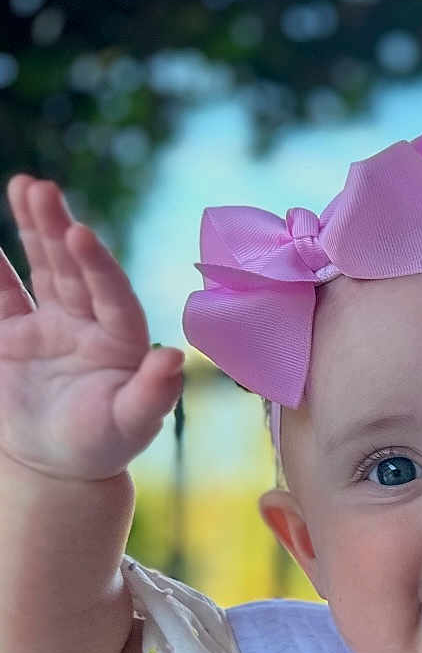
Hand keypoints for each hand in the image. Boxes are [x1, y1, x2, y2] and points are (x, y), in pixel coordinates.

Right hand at [0, 176, 182, 480]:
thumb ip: (153, 394)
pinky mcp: (16, 335)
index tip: (80, 233)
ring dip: (33, 229)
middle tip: (41, 188)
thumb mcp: (131, 425)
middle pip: (73, 269)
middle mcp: (90, 322)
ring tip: (25, 185)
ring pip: (42, 268)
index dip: (98, 265)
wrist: (60, 467)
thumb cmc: (105, 446)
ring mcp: (52, 324)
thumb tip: (173, 357)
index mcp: (123, 339)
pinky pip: (3, 296)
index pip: (112, 294)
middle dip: (57, 227)